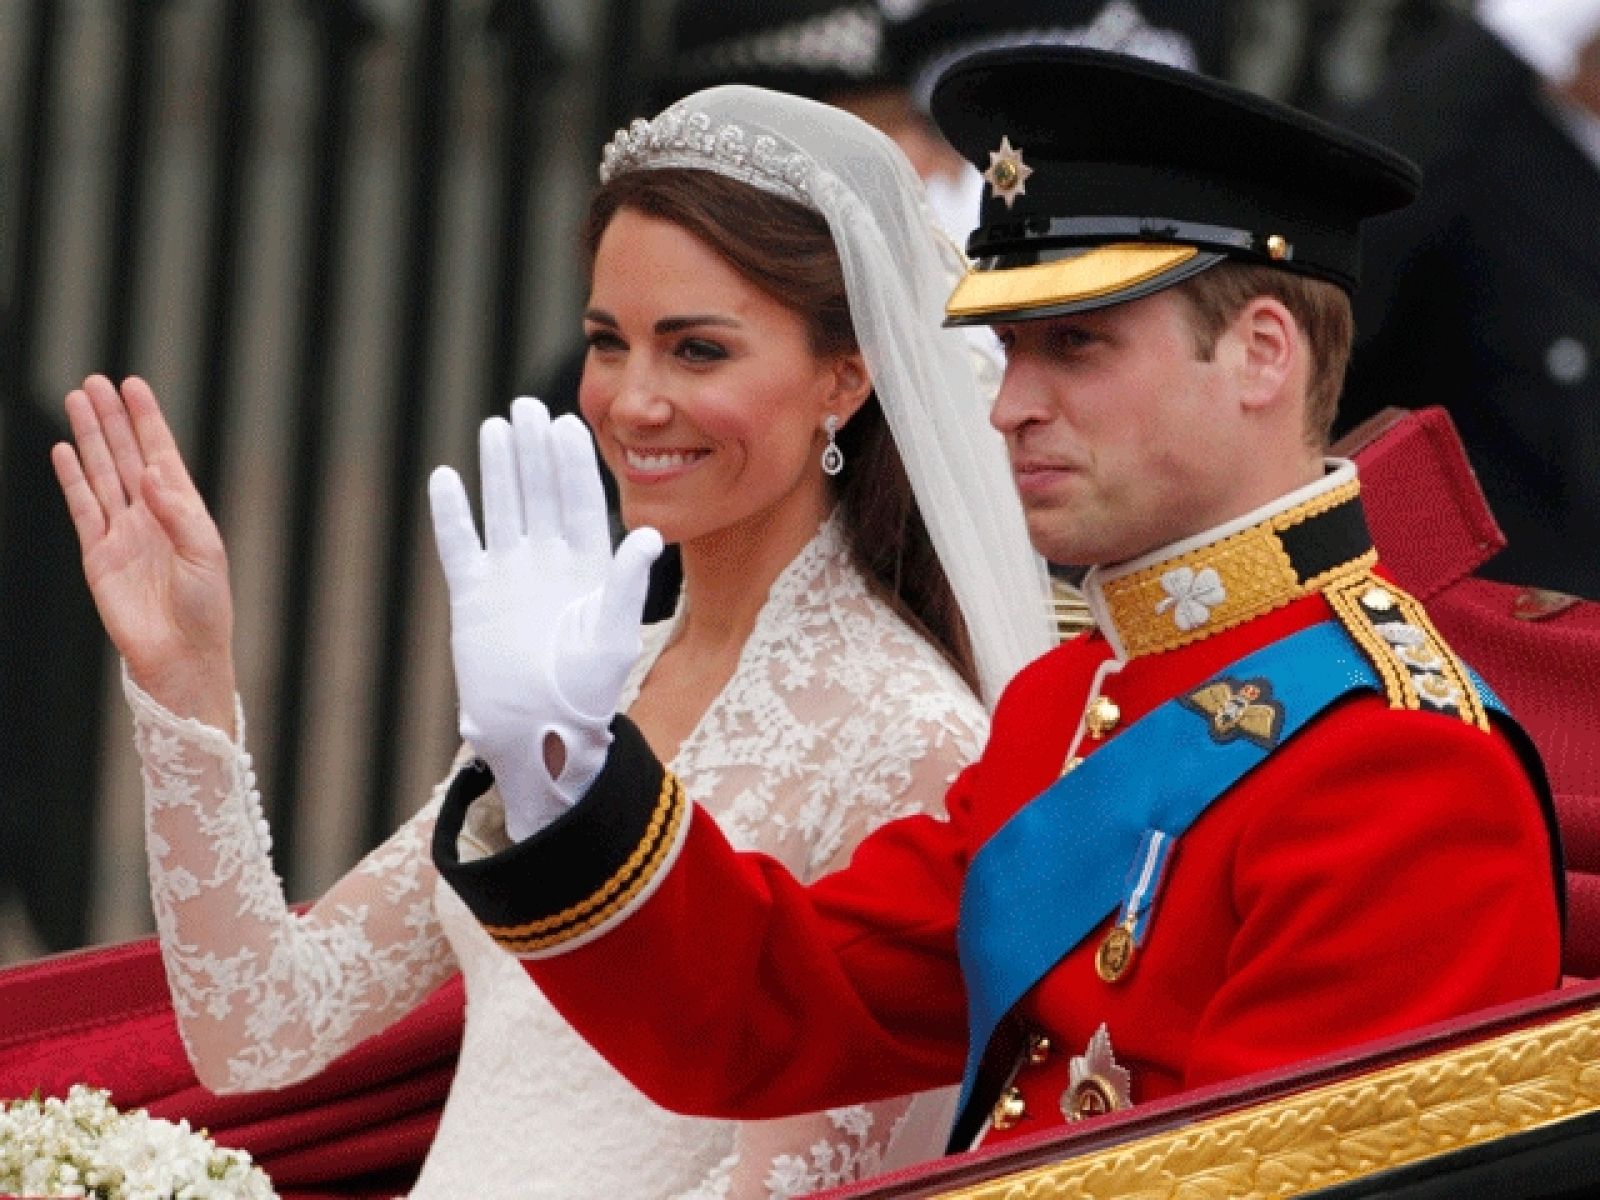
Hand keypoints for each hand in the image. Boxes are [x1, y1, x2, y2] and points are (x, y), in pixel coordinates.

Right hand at [51, 376, 236, 732]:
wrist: (181, 655)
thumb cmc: (206, 608)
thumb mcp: (205, 554)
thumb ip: (178, 512)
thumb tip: (151, 471)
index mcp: (184, 512)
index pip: (162, 454)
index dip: (148, 420)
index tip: (134, 385)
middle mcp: (152, 516)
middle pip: (126, 455)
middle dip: (113, 419)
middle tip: (95, 381)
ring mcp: (123, 533)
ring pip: (102, 473)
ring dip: (90, 437)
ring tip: (76, 400)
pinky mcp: (98, 555)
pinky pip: (82, 507)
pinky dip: (73, 478)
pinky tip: (64, 449)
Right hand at [429, 397, 661, 839]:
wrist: (539, 733)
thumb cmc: (586, 694)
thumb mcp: (614, 639)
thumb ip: (627, 586)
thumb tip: (648, 536)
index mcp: (589, 569)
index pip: (580, 503)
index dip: (573, 464)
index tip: (569, 423)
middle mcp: (548, 564)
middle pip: (539, 494)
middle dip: (535, 451)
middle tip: (528, 406)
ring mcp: (509, 576)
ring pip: (502, 509)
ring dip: (499, 469)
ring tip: (496, 425)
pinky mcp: (472, 597)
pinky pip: (460, 546)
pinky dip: (453, 514)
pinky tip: (446, 477)